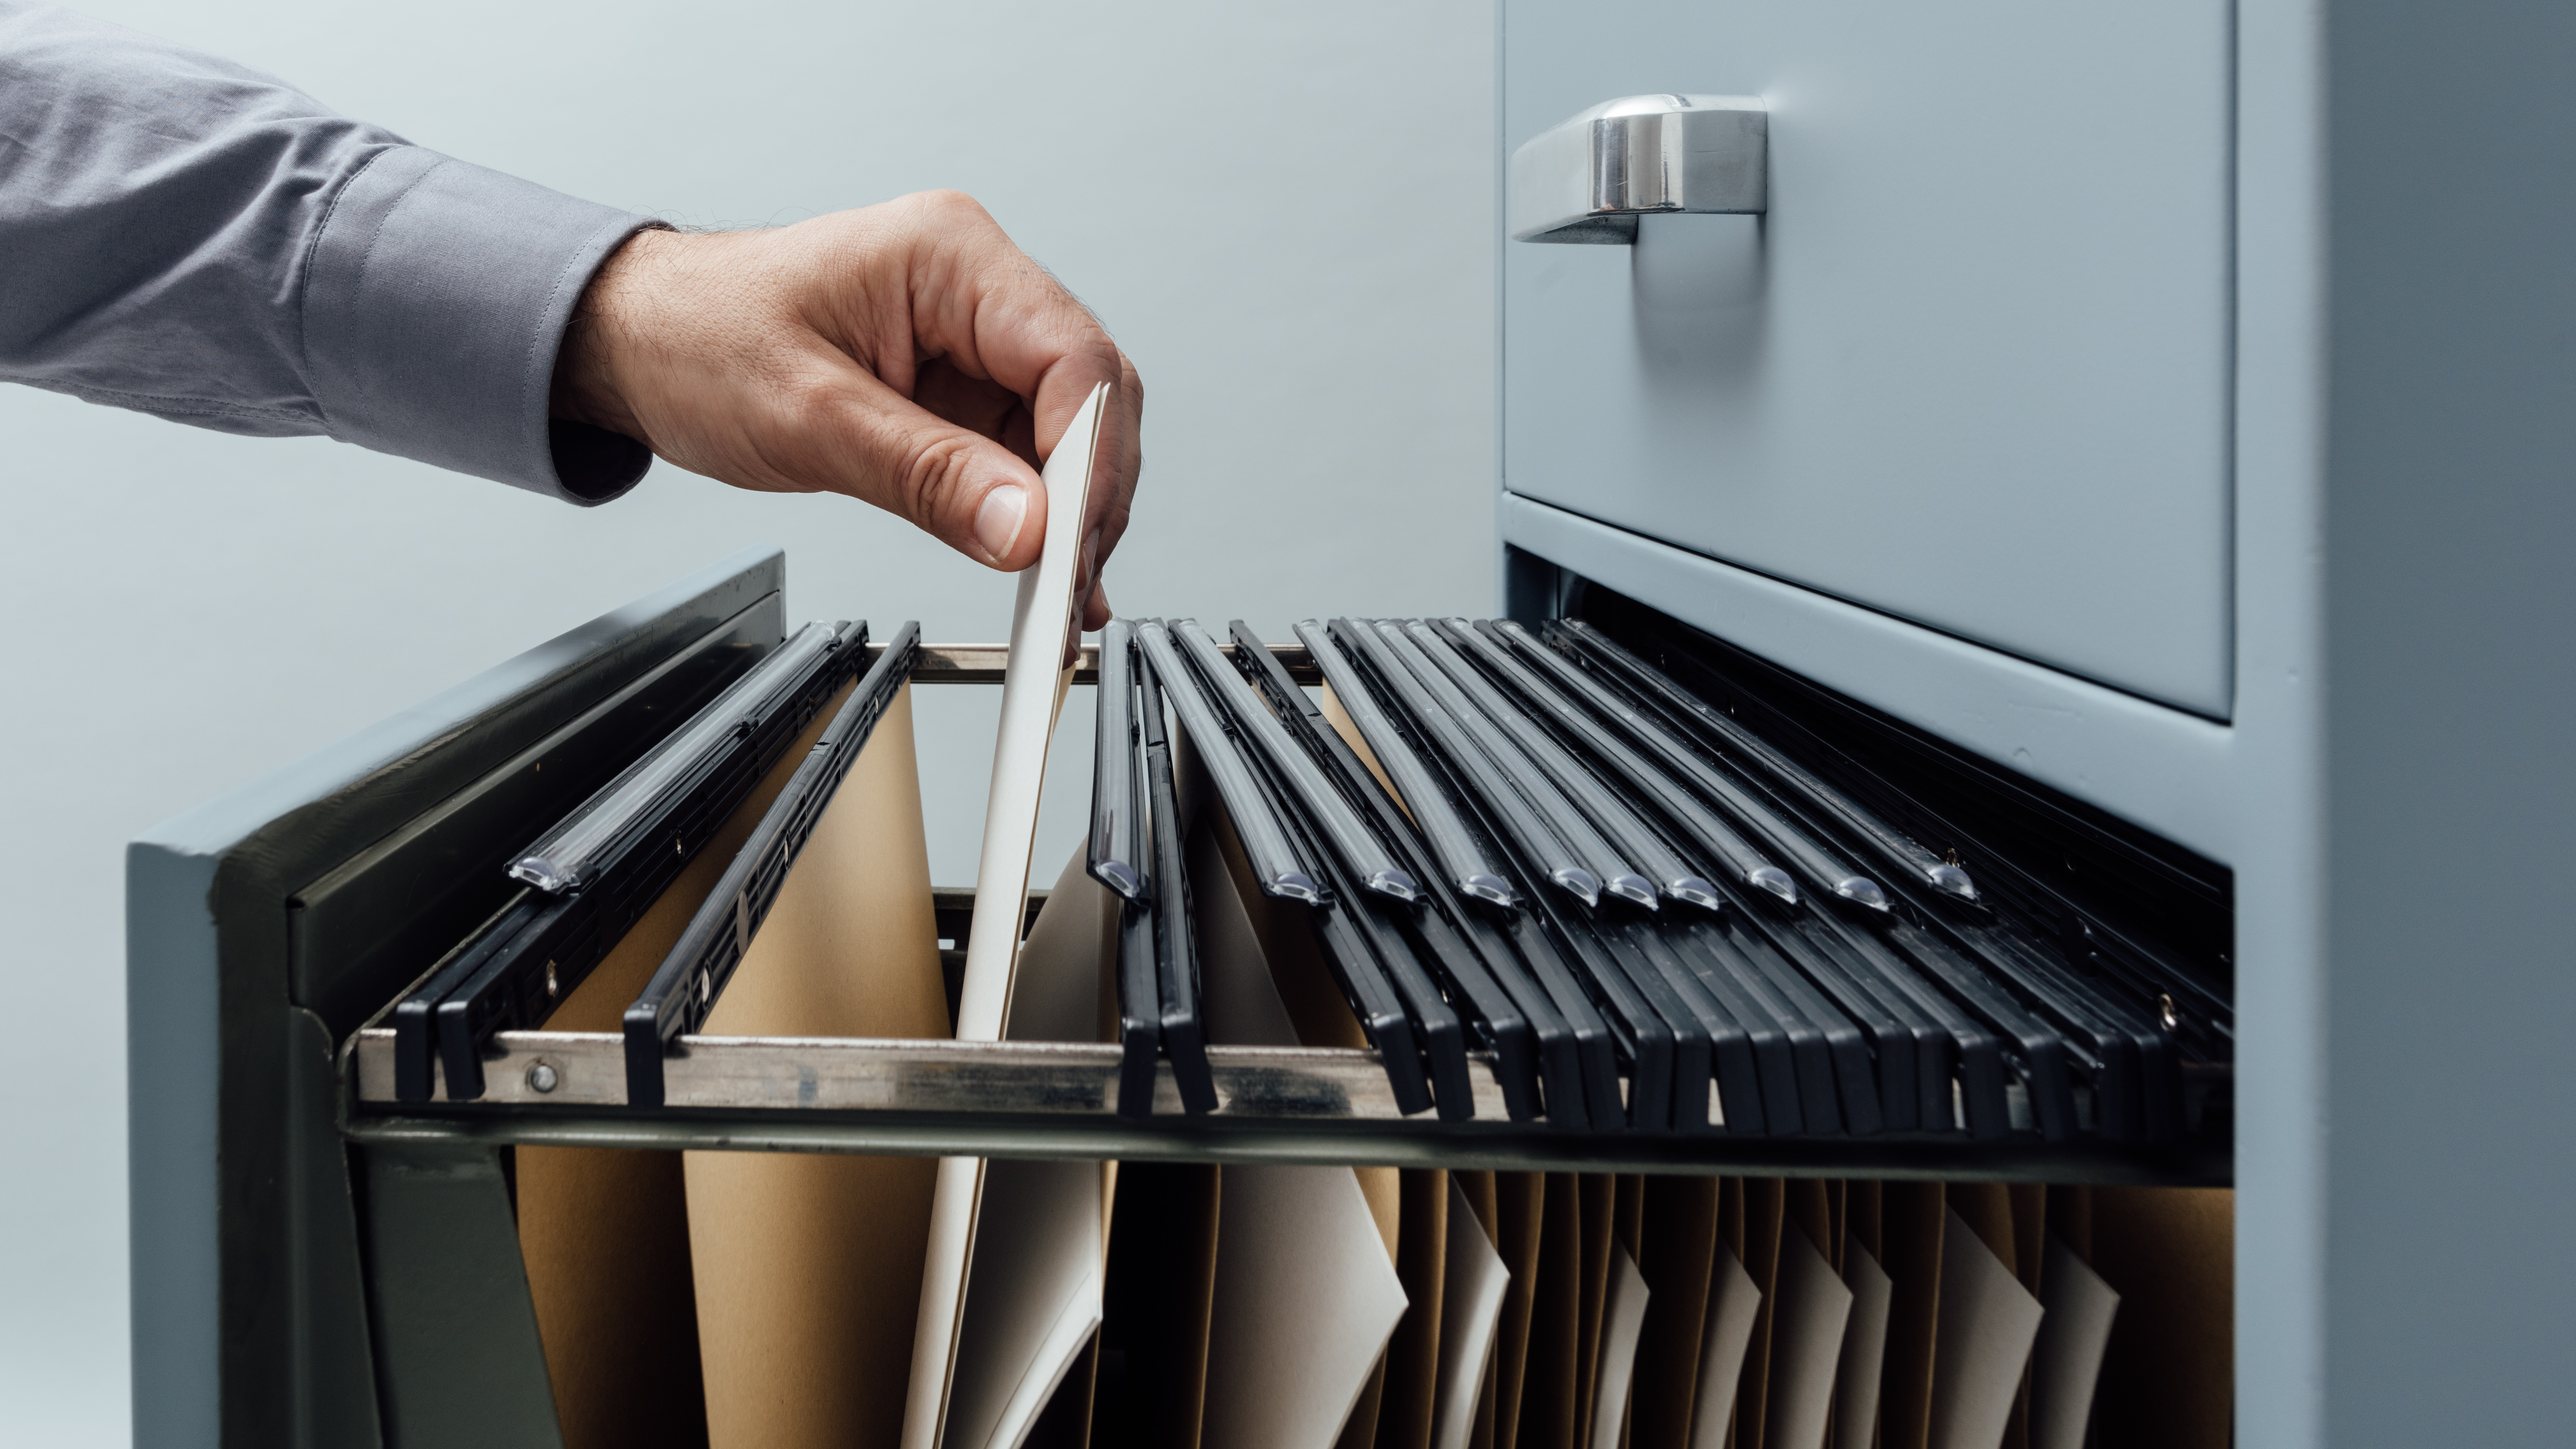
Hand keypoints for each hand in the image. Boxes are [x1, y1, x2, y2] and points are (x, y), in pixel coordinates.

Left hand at [550, 192, 1141, 627]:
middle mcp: (978, 288)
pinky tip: (1049, 572)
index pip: (1073, 358)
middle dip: (1090, 497)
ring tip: (1061, 596)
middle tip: (1070, 587)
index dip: (1091, 460)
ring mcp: (975, 342)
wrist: (640, 340)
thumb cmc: (698, 339)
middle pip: (1090, 397)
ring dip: (1072, 516)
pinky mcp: (962, 390)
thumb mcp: (806, 415)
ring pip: (1069, 434)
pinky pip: (1028, 456)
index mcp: (950, 255)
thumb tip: (1026, 529)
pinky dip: (1041, 517)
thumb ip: (926, 473)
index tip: (1072, 544)